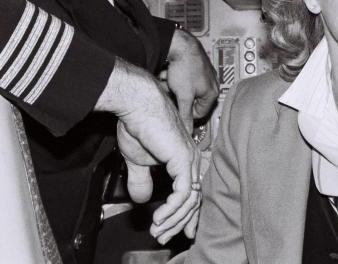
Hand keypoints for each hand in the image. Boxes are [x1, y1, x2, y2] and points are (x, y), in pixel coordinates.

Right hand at [97, 59, 202, 242]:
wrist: (136, 107)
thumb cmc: (138, 127)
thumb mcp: (138, 161)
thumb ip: (142, 180)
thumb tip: (143, 199)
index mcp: (184, 159)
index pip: (191, 192)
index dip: (185, 215)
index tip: (176, 233)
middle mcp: (192, 160)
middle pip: (193, 200)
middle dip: (179, 223)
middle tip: (163, 238)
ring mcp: (189, 159)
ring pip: (189, 199)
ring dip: (173, 219)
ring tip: (158, 231)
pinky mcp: (183, 159)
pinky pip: (184, 192)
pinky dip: (173, 208)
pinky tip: (160, 218)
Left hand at [165, 28, 218, 126]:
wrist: (180, 45)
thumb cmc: (186, 68)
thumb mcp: (184, 96)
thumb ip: (185, 115)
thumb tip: (187, 131)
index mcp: (213, 92)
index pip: (198, 113)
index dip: (184, 112)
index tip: (175, 106)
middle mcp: (211, 83)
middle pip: (190, 101)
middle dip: (177, 97)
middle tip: (170, 91)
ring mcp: (204, 74)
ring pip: (185, 89)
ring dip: (174, 87)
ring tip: (167, 80)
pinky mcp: (196, 66)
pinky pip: (183, 79)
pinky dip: (174, 78)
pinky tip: (168, 73)